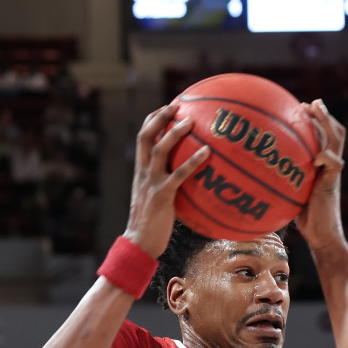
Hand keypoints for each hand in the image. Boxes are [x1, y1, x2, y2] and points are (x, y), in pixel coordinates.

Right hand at [123, 103, 210, 257]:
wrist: (139, 243)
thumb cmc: (151, 223)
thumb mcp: (155, 197)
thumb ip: (166, 183)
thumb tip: (188, 177)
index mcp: (140, 171)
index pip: (142, 138)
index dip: (152, 120)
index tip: (166, 107)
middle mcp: (143, 172)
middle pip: (145, 136)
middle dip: (159, 118)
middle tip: (176, 105)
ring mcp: (151, 183)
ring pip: (160, 150)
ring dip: (175, 134)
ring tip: (191, 122)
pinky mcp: (162, 195)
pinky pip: (178, 174)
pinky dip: (193, 162)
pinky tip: (208, 153)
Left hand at [294, 100, 346, 251]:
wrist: (322, 237)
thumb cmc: (304, 220)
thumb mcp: (291, 195)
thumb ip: (282, 181)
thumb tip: (254, 174)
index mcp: (321, 166)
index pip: (323, 137)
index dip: (315, 121)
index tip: (299, 108)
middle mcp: (329, 166)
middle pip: (334, 132)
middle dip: (323, 115)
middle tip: (309, 103)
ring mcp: (332, 174)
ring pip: (337, 141)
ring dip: (327, 124)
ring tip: (315, 109)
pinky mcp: (332, 184)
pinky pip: (334, 165)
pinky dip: (327, 157)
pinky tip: (316, 156)